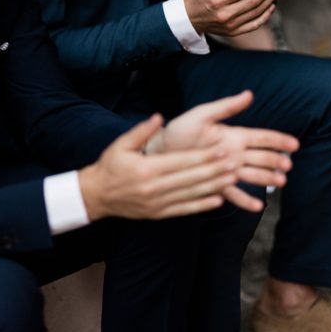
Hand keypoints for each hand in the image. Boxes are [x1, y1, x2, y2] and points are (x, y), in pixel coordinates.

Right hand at [78, 114, 237, 220]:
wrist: (96, 195)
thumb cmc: (110, 166)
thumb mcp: (121, 144)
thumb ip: (141, 131)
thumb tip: (159, 117)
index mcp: (146, 168)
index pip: (181, 161)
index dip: (203, 155)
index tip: (221, 149)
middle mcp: (154, 187)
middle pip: (191, 178)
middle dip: (214, 170)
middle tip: (234, 162)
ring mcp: (157, 203)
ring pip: (191, 194)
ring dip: (213, 187)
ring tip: (232, 178)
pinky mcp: (158, 214)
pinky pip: (184, 210)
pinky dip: (202, 205)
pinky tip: (218, 200)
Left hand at [147, 91, 299, 211]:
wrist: (159, 150)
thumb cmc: (179, 130)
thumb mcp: (202, 114)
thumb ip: (226, 107)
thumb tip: (249, 94)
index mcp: (233, 135)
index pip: (261, 137)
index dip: (278, 140)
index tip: (294, 145)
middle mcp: (233, 153)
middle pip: (261, 158)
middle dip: (276, 161)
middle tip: (287, 166)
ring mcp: (226, 170)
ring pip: (252, 175)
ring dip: (266, 179)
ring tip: (279, 183)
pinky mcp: (215, 184)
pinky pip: (234, 194)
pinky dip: (245, 200)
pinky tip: (257, 206)